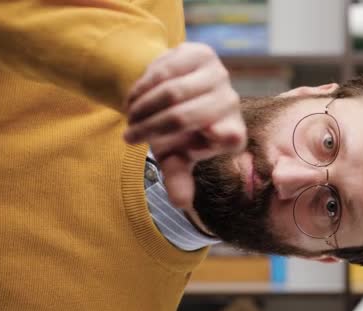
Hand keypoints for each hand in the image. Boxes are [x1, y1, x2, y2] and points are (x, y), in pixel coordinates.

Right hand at [124, 42, 245, 208]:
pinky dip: (142, 86)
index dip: (210, 139)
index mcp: (233, 134)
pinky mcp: (201, 54)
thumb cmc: (176, 133)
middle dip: (149, 128)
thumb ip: (179, 179)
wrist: (173, 91)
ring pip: (170, 92)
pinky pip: (164, 69)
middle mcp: (232, 103)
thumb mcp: (175, 157)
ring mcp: (219, 75)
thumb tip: (182, 204)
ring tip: (129, 116)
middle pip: (183, 116)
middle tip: (128, 136)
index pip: (230, 137)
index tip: (177, 148)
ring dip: (141, 107)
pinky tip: (133, 97)